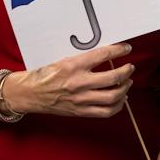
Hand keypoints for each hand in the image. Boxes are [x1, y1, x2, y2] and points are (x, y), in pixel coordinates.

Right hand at [2, 43, 134, 118]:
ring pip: (113, 96)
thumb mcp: (63, 60)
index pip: (103, 54)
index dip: (119, 50)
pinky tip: (121, 99)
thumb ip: (84, 59)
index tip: (126, 48)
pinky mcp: (81, 111)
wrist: (29, 94)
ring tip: (127, 82)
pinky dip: (118, 105)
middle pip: (113, 77)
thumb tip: (106, 54)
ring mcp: (81, 99)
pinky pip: (106, 111)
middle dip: (127, 71)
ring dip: (125, 88)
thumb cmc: (45, 76)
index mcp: (73, 66)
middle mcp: (79, 82)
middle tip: (130, 67)